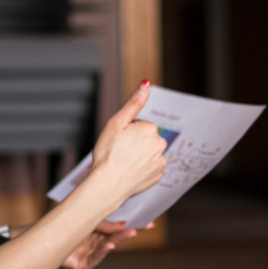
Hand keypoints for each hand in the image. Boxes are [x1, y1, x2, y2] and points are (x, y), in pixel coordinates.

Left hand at [62, 220, 154, 268]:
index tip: (148, 221)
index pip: (117, 226)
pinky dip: (102, 252)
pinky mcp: (83, 264)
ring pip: (107, 246)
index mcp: (97, 229)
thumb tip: (123, 223)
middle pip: (116, 236)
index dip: (133, 224)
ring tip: (130, 233)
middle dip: (131, 232)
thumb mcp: (85, 219)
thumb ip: (103, 223)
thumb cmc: (62, 225)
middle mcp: (95, 241)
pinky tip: (109, 245)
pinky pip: (95, 258)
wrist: (41, 238)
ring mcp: (90, 252)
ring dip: (119, 239)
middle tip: (145, 226)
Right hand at [89, 80, 166, 199]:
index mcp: (150, 129)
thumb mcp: (117, 123)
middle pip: (146, 138)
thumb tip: (146, 83)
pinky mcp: (157, 177)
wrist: (107, 185)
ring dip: (139, 156)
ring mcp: (160, 162)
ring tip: (123, 163)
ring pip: (148, 154)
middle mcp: (160, 144)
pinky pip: (150, 168)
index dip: (127, 131)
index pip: (140, 125)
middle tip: (119, 152)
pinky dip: (141, 170)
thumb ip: (133, 103)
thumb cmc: (108, 153)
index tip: (118, 140)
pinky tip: (130, 173)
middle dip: (135, 143)